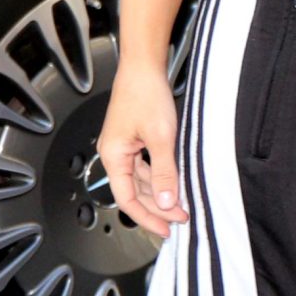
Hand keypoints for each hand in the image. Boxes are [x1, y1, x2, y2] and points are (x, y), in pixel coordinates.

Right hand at [99, 64, 186, 237]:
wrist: (144, 66)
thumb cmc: (146, 94)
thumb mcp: (160, 137)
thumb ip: (164, 171)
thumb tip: (166, 201)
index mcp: (113, 156)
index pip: (127, 199)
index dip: (147, 217)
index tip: (166, 229)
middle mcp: (115, 154)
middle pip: (135, 191)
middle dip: (158, 207)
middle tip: (182, 217)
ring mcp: (124, 147)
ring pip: (142, 180)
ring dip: (161, 193)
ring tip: (182, 204)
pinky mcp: (135, 139)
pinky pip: (146, 166)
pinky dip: (160, 176)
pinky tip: (175, 181)